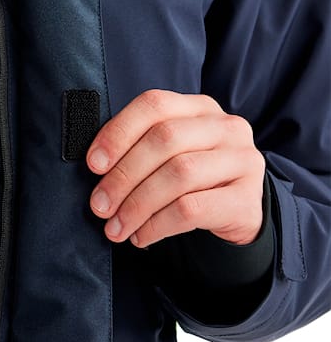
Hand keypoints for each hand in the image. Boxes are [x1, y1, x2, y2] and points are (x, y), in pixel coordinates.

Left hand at [86, 90, 264, 248]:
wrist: (237, 213)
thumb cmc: (191, 179)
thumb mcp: (169, 154)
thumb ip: (139, 146)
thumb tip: (95, 165)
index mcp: (200, 107)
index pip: (154, 105)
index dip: (118, 132)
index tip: (93, 164)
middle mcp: (226, 127)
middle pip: (165, 139)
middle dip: (123, 175)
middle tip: (99, 205)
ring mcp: (242, 161)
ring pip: (179, 174)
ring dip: (137, 204)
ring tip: (116, 226)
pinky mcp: (247, 199)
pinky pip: (192, 209)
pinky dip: (158, 224)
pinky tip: (141, 236)